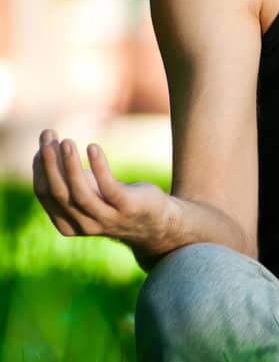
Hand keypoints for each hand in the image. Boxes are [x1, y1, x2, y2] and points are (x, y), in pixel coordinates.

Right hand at [32, 129, 177, 244]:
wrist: (155, 221)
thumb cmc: (113, 201)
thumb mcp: (87, 191)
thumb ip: (65, 179)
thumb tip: (45, 148)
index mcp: (66, 224)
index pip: (45, 194)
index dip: (40, 168)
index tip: (42, 145)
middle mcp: (84, 225)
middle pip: (59, 193)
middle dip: (50, 162)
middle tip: (49, 136)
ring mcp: (107, 218)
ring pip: (80, 194)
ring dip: (70, 165)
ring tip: (67, 141)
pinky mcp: (127, 207)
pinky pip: (109, 187)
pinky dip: (99, 167)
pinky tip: (93, 148)